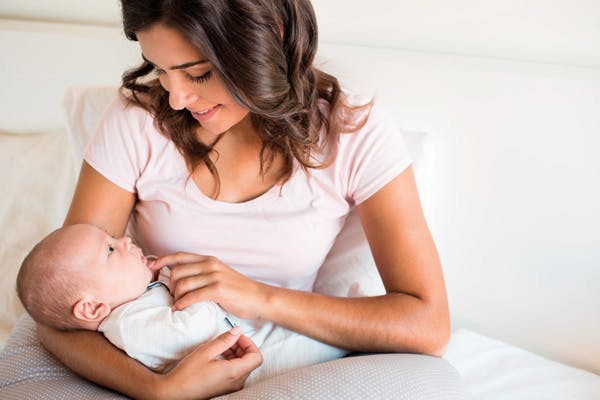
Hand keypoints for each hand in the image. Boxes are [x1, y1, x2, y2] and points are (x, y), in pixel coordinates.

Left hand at [151, 252, 270, 318]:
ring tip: (178, 304)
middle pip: (177, 272)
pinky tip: (180, 309)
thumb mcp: (219, 275)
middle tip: (173, 297)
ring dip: (175, 297)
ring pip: (182, 284)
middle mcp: (210, 264)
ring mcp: (214, 276)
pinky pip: (192, 296)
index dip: (163, 260)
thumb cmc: (239, 290)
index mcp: (209, 259)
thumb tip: (181, 280)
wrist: (259, 298)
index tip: (151, 267)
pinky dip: (182, 303)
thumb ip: (202, 274)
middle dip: (170, 286)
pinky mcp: (218, 289)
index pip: (180, 256)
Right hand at [158, 326, 262, 399]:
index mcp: (234, 373)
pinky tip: (218, 356)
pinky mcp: (225, 388)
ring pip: (244, 367)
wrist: (174, 392)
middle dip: (242, 347)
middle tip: (229, 338)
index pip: (256, 357)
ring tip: (221, 346)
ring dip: (236, 354)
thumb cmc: (188, 374)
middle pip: (251, 361)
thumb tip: (237, 331)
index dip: (250, 344)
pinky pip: (236, 373)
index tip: (238, 337)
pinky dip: (232, 362)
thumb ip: (225, 340)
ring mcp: (232, 387)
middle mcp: (237, 382)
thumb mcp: (206, 351)